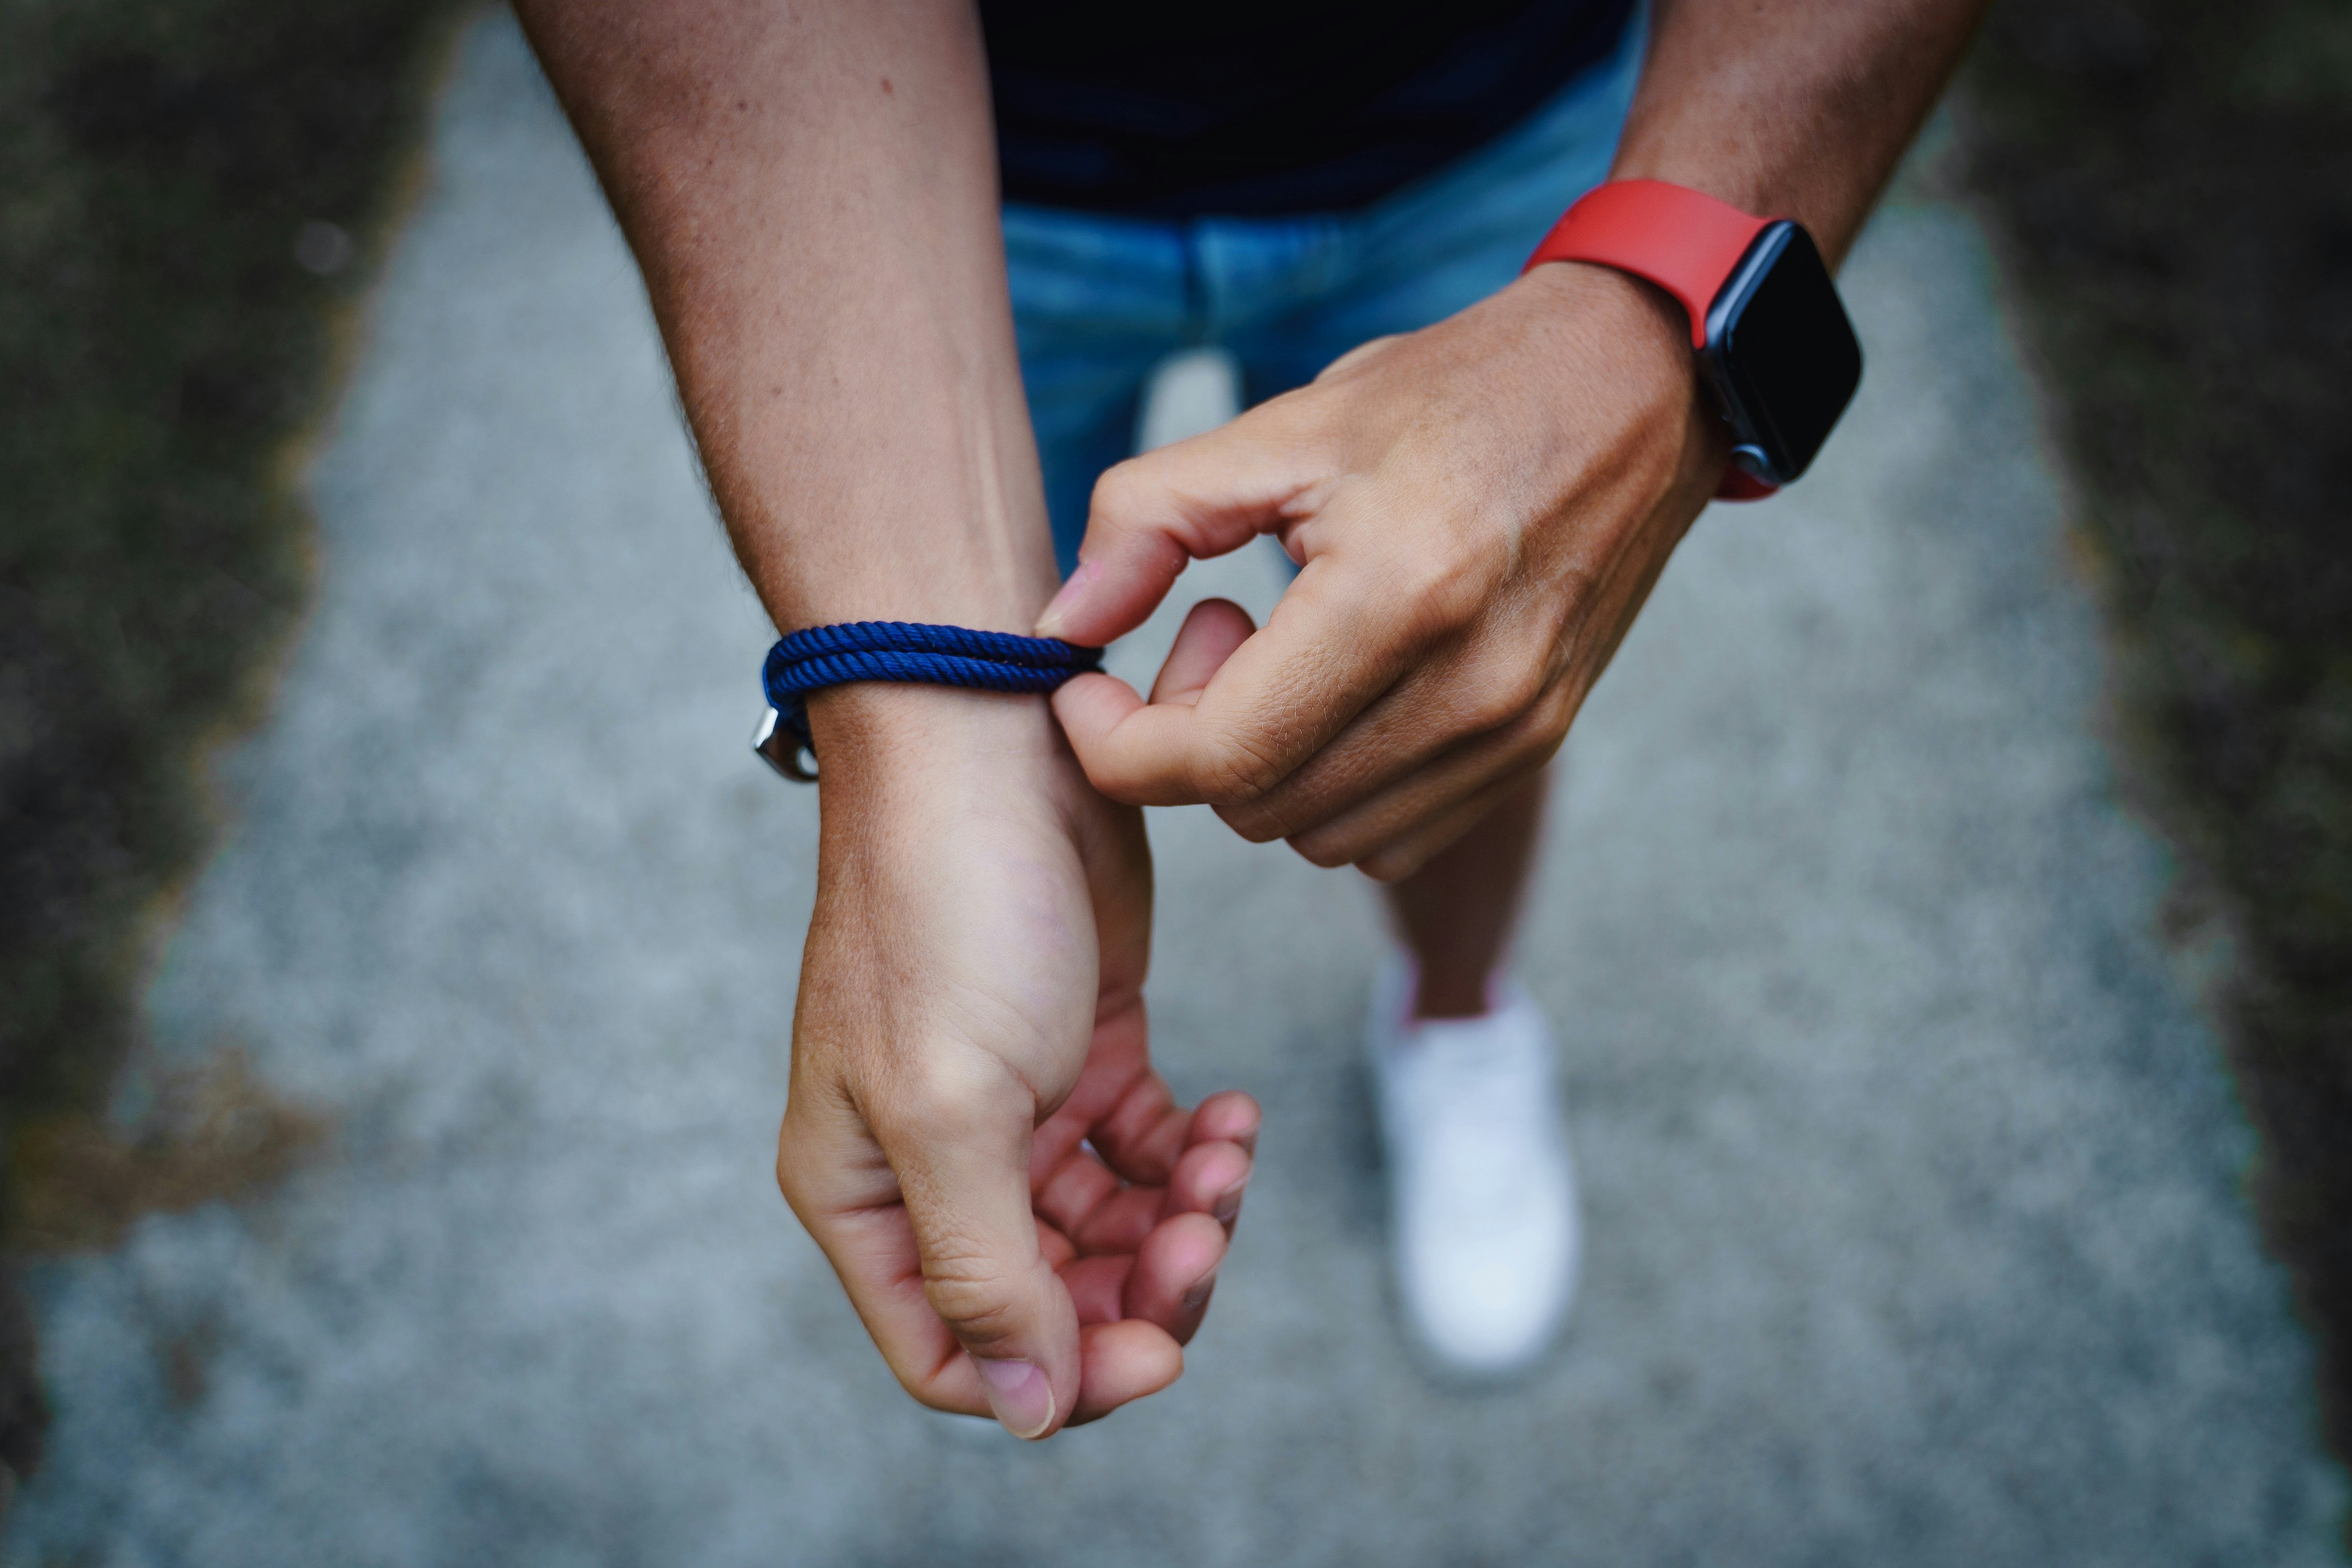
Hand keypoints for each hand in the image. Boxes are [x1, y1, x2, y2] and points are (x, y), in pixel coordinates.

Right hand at [776, 686, 1259, 1437]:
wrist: (991, 739)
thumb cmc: (946, 908)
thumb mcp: (952, 1104)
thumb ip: (986, 1267)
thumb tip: (1030, 1408)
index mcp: (865, 1193)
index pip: (958, 1353)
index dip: (1064, 1373)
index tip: (1156, 1343)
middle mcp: (931, 1163)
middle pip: (1053, 1301)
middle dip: (1143, 1289)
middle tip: (1208, 1234)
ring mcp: (1011, 1106)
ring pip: (1113, 1230)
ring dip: (1185, 1217)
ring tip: (1226, 1156)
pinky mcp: (1084, 1049)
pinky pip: (1148, 1150)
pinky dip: (1199, 1151)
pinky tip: (1232, 1115)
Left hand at [1036, 262, 1729, 879]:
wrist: (1633, 387)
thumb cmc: (1451, 394)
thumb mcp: (1284, 425)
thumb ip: (1149, 519)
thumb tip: (1061, 628)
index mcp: (1398, 595)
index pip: (1219, 759)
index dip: (1118, 747)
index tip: (1090, 687)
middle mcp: (1468, 687)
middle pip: (1257, 808)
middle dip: (1193, 740)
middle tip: (1215, 626)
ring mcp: (1514, 730)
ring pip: (1317, 836)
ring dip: (1266, 768)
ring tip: (1289, 649)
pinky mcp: (1536, 747)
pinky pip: (1389, 835)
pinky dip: (1333, 787)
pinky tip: (1345, 689)